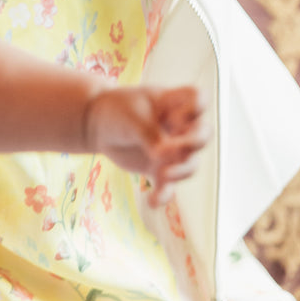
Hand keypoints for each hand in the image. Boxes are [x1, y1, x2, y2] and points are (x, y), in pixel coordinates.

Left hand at [85, 85, 206, 206]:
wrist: (96, 124)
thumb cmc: (117, 111)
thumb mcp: (133, 118)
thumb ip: (150, 135)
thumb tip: (162, 158)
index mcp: (173, 103)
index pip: (198, 98)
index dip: (195, 108)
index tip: (173, 117)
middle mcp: (178, 126)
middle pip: (203, 134)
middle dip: (194, 143)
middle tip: (173, 150)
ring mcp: (171, 149)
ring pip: (190, 163)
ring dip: (181, 171)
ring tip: (163, 175)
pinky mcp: (158, 168)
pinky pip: (168, 186)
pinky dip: (163, 195)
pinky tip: (152, 202)